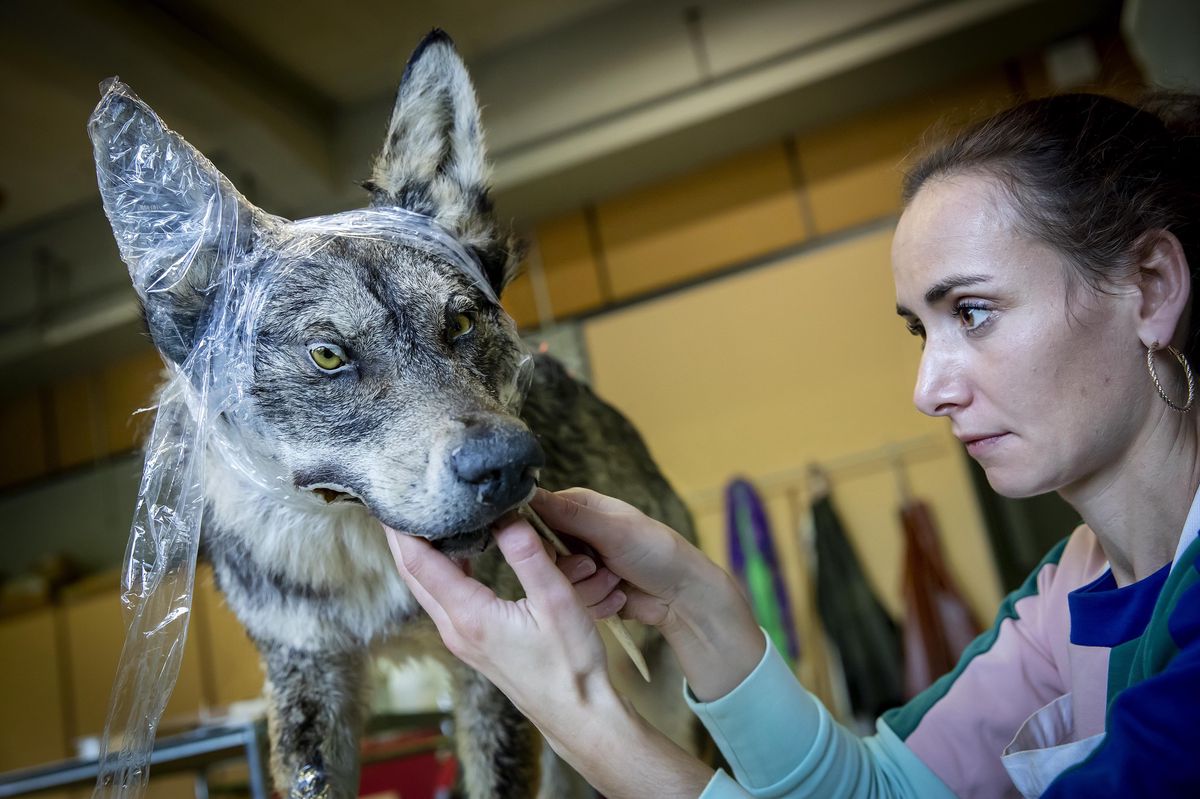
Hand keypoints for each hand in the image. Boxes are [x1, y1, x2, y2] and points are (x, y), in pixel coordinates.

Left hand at [384, 520, 608, 734]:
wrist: (577, 713)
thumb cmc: (571, 664)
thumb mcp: (557, 601)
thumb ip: (529, 556)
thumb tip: (507, 515)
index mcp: (470, 616)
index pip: (420, 563)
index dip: (402, 529)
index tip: (394, 497)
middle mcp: (456, 629)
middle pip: (413, 575)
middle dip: (402, 536)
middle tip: (400, 498)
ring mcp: (462, 639)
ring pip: (426, 588)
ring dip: (420, 553)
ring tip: (425, 516)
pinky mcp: (473, 643)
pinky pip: (444, 599)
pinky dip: (441, 570)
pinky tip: (458, 551)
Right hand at [531, 488, 765, 700]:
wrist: (683, 597)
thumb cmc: (656, 552)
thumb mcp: (613, 530)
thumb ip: (570, 515)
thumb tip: (526, 493)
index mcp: (580, 507)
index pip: (537, 513)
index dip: (534, 534)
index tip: (546, 549)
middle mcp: (576, 533)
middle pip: (541, 553)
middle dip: (568, 567)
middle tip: (592, 566)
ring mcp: (581, 564)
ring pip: (555, 581)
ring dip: (587, 586)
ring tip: (615, 581)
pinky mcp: (587, 591)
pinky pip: (571, 601)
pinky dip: (595, 602)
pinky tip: (618, 597)